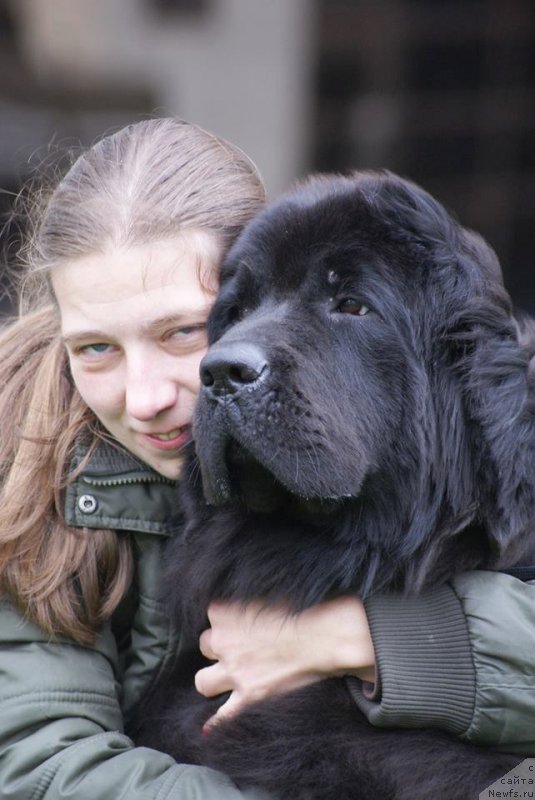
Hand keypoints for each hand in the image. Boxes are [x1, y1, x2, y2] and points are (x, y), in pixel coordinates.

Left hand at [195, 596, 375, 729]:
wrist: (321, 637)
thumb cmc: (301, 610)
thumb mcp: (268, 596)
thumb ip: (248, 604)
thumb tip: (250, 609)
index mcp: (224, 613)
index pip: (212, 616)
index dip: (226, 622)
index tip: (239, 623)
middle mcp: (222, 642)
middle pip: (204, 646)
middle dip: (218, 648)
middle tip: (235, 649)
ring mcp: (234, 671)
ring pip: (203, 681)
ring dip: (212, 679)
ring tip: (222, 679)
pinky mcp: (249, 695)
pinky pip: (223, 715)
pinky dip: (217, 722)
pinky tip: (210, 727)